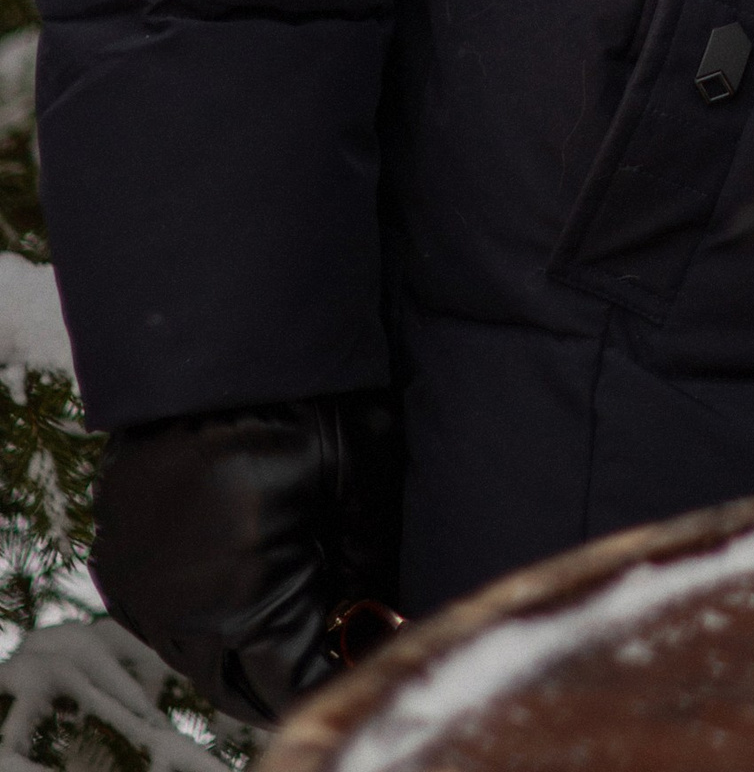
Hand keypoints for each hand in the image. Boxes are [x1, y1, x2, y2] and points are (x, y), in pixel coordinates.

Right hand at [92, 390, 401, 726]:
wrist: (218, 331)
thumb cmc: (302, 393)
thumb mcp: (360, 473)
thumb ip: (366, 560)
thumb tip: (377, 615)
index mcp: (239, 598)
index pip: (292, 681)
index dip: (334, 666)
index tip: (365, 643)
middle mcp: (176, 609)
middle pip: (241, 678)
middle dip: (292, 658)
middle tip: (339, 628)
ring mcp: (138, 589)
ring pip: (200, 652)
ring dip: (246, 638)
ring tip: (298, 595)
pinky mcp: (118, 563)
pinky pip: (166, 616)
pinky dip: (206, 611)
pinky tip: (245, 573)